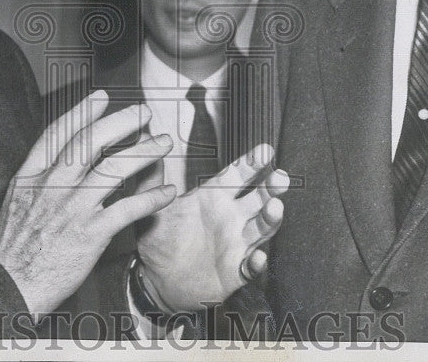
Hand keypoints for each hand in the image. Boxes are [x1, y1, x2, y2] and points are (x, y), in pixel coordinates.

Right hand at [0, 92, 175, 317]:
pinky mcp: (90, 233)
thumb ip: (38, 178)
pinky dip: (151, 198)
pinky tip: (166, 192)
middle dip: (121, 122)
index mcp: (31, 176)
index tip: (102, 97)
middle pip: (91, 141)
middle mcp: (53, 186)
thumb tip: (59, 160)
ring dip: (144, 152)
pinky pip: (128, 208)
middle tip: (142, 112)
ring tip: (163, 143)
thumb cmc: (11, 251)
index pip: (58, 133)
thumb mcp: (14, 202)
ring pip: (114, 168)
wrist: (7, 288)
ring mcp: (73, 208)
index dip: (82, 111)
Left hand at [137, 143, 288, 311]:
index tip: (265, 150)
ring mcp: (235, 244)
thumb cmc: (158, 240)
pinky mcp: (235, 272)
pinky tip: (258, 257)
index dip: (252, 162)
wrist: (156, 280)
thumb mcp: (153, 209)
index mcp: (213, 198)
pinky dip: (256, 263)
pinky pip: (249, 267)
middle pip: (258, 198)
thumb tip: (147, 148)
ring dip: (270, 218)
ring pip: (260, 228)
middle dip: (271, 187)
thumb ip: (152, 181)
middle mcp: (230, 218)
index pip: (237, 175)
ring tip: (275, 207)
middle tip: (280, 176)